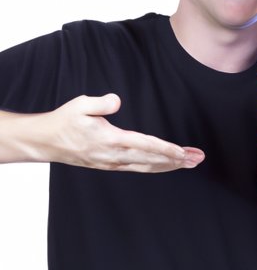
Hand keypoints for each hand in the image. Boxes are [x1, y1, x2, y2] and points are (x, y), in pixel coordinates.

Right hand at [41, 94, 204, 171]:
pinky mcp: (111, 165)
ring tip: (190, 163)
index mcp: (110, 140)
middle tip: (198, 158)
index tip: (182, 152)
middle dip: (177, 160)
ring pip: (147, 166)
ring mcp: (113, 163)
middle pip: (152, 159)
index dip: (165, 149)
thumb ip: (99, 103)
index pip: (144, 145)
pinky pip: (139, 168)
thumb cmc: (64, 121)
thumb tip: (116, 101)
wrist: (46, 142)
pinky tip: (167, 166)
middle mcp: (114, 155)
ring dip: (171, 165)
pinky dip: (156, 167)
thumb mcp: (79, 105)